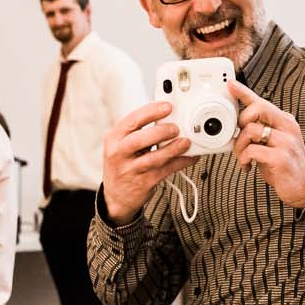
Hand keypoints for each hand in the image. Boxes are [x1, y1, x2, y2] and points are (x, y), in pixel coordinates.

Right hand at [100, 101, 195, 223]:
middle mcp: (119, 154)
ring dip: (173, 149)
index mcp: (114, 138)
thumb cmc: (123, 164)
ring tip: (186, 142)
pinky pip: (165, 171)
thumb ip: (140, 132)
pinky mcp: (144, 183)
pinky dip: (180, 162)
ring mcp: (130, 170)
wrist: (116, 196)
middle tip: (176, 128)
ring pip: (154, 158)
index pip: (132, 121)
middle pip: (140, 140)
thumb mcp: (122, 145)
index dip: (151, 112)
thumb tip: (168, 117)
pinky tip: (190, 157)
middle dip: (161, 132)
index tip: (168, 107)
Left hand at [232, 82, 304, 209]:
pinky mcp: (281, 158)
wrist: (304, 187)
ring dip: (239, 146)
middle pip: (258, 108)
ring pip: (251, 131)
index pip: (262, 102)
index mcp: (285, 121)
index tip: (230, 84)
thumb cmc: (285, 165)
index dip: (244, 92)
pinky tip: (247, 166)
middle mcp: (288, 128)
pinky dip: (244, 159)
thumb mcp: (273, 144)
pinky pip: (252, 150)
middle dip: (242, 120)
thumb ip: (261, 131)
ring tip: (242, 157)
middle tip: (240, 135)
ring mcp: (286, 142)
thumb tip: (240, 125)